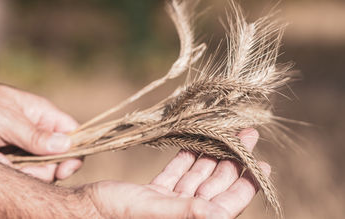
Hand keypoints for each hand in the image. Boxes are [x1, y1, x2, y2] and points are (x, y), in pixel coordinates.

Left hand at [0, 80, 81, 181]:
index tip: (64, 170)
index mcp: (44, 115)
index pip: (73, 135)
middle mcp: (38, 131)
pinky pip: (20, 172)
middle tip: (24, 168)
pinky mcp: (8, 157)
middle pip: (58, 157)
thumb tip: (68, 146)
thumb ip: (36, 136)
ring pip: (39, 168)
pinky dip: (9, 171)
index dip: (74, 153)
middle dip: (43, 168)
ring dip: (22, 171)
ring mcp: (23, 146)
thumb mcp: (7, 120)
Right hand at [81, 128, 268, 217]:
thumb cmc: (113, 213)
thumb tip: (220, 214)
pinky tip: (196, 145)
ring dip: (212, 156)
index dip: (246, 184)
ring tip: (227, 134)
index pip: (227, 204)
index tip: (263, 163)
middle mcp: (182, 215)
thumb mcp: (152, 210)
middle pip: (215, 186)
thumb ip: (186, 212)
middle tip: (247, 136)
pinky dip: (186, 159)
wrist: (81, 211)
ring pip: (197, 178)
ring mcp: (168, 204)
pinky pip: (177, 175)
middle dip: (232, 160)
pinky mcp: (154, 194)